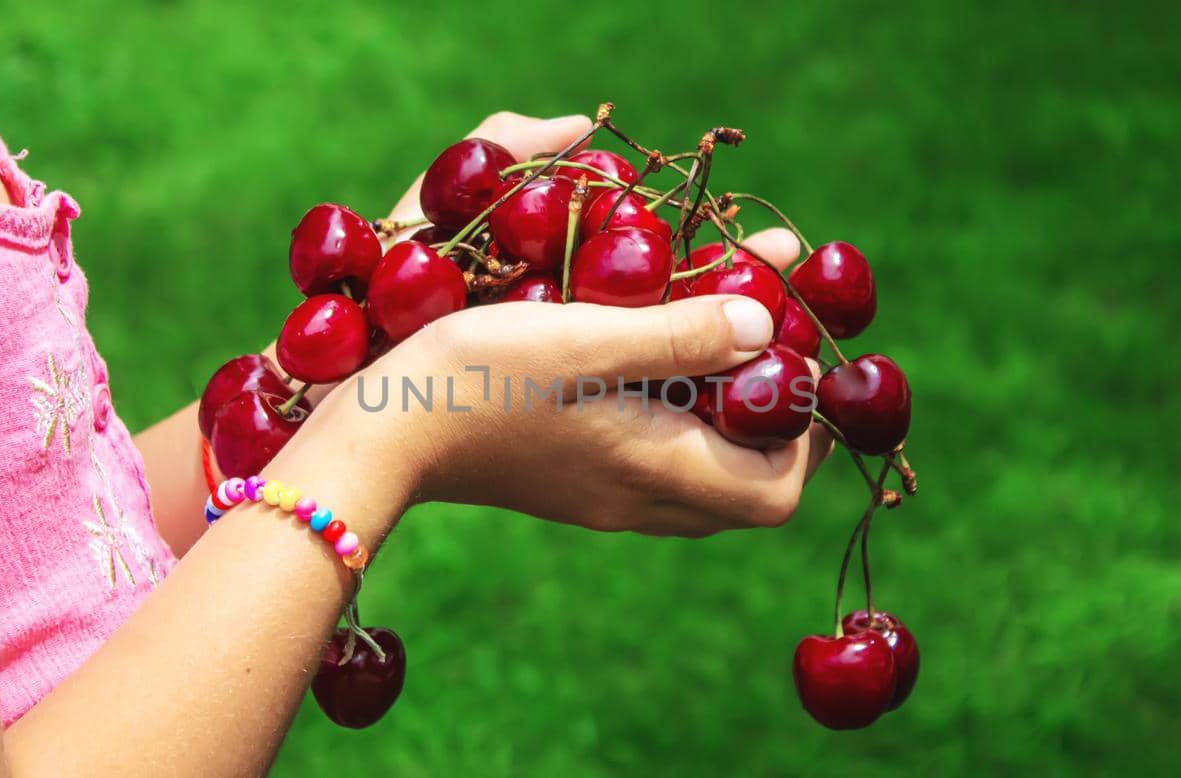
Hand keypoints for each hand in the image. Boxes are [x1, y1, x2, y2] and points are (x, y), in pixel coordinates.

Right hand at [270, 112, 832, 536]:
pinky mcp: (571, 483)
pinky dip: (678, 414)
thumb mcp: (584, 337)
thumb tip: (767, 327)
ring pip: (704, 473)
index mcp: (656, 472)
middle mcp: (639, 500)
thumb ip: (681, 333)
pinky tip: (648, 350)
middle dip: (775, 414)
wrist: (374, 435)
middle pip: (750, 484)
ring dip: (726, 409)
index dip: (806, 433)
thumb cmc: (476, 378)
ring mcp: (603, 499)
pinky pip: (656, 462)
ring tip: (716, 328)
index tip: (798, 357)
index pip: (779, 490)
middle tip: (768, 336)